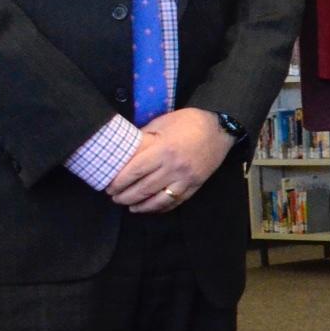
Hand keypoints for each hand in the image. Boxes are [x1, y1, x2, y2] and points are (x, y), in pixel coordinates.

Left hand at [107, 107, 234, 212]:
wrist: (220, 129)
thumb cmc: (188, 122)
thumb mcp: (162, 123)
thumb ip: (144, 138)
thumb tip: (125, 150)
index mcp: (164, 149)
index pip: (135, 171)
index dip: (119, 182)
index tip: (109, 186)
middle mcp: (174, 167)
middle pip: (144, 188)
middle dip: (125, 196)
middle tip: (114, 197)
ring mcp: (186, 178)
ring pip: (159, 199)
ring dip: (141, 206)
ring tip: (129, 206)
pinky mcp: (195, 185)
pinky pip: (175, 201)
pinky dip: (161, 207)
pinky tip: (150, 208)